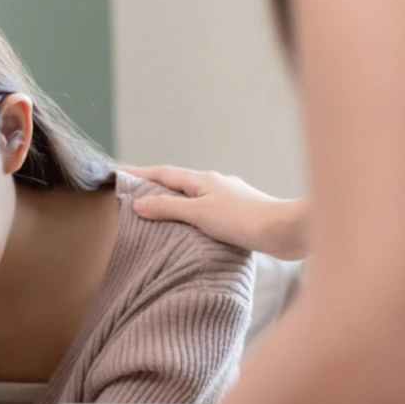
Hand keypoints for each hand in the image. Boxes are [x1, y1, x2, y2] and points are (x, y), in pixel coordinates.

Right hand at [125, 165, 309, 259]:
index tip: (120, 173)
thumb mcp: (199, 214)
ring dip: (175, 200)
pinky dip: (191, 213)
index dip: (141, 173)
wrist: (285, 231)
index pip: (164, 173)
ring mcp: (228, 197)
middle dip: (155, 186)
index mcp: (203, 180)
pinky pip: (206, 208)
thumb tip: (138, 203)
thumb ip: (168, 209)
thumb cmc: (243, 220)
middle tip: (134, 192)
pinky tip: (192, 226)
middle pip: (178, 182)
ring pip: (194, 195)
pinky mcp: (239, 212)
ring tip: (158, 211)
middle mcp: (215, 183)